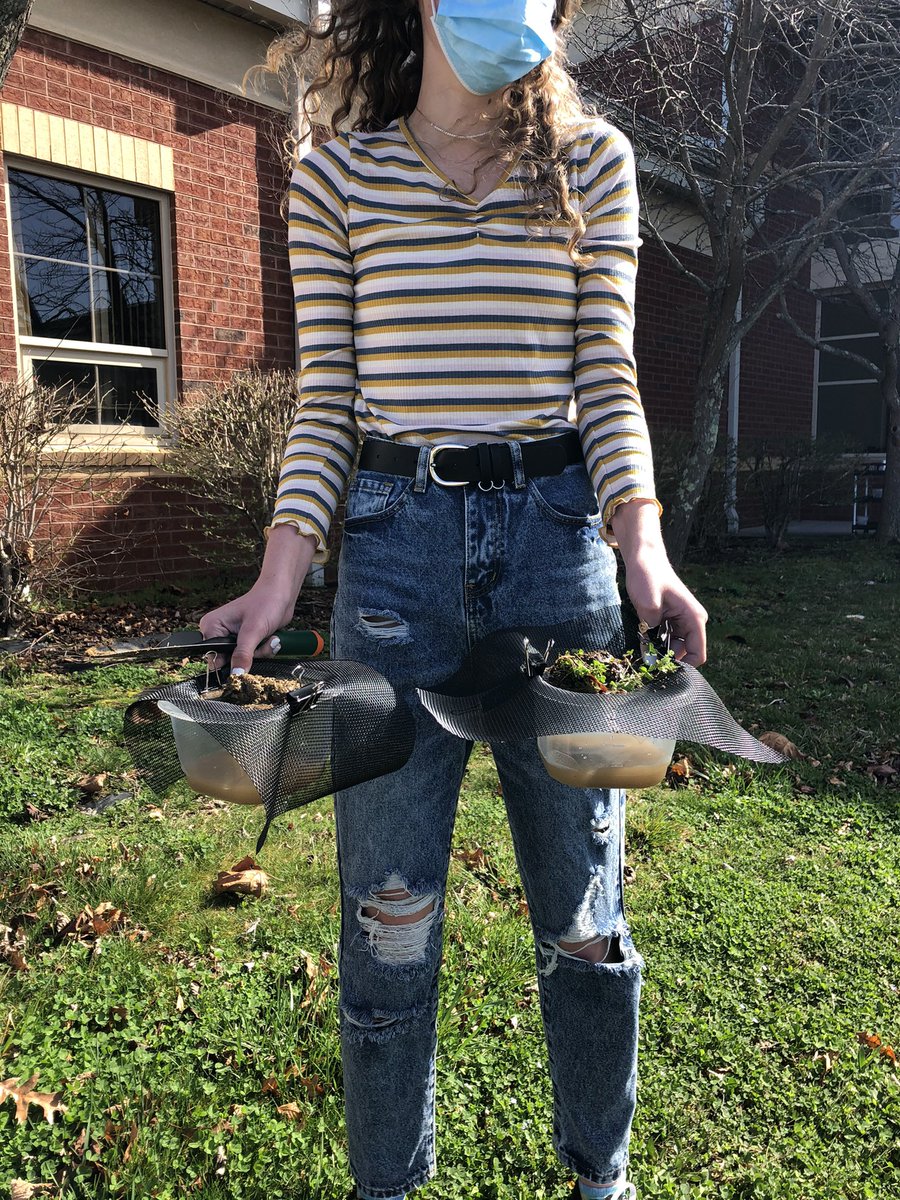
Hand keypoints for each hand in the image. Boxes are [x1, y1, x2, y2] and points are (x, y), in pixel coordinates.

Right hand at [199, 582, 297, 673]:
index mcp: (212, 626)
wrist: (282, 594)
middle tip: (260, 641)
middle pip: (229, 661)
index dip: (228, 663)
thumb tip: (236, 675)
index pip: (212, 657)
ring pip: (244, 660)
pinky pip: (253, 656)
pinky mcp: (245, 640)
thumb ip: (242, 654)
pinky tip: (269, 638)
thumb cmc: (266, 602)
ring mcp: (233, 637)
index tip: (245, 661)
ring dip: (260, 652)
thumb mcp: (253, 631)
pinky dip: (264, 650)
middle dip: (249, 656)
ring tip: (266, 637)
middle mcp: (219, 632)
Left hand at [609, 497, 707, 665]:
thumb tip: (652, 655)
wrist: (644, 559)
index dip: (682, 667)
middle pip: (684, 654)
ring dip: (658, 651)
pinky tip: (642, 638)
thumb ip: (652, 631)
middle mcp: (692, 622)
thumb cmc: (648, 576)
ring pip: (673, 649)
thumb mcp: (648, 603)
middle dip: (666, 660)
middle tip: (645, 659)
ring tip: (642, 646)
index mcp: (694, 618)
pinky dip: (654, 643)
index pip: (698, 654)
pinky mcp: (670, 621)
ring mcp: (682, 622)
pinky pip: (665, 640)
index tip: (661, 668)